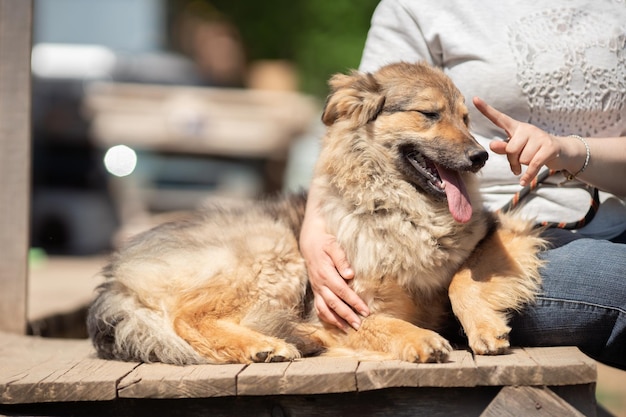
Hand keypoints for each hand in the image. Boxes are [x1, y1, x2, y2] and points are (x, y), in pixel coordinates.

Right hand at [300, 185, 369, 330]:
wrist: (309, 240)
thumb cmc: (324, 241)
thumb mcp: (333, 245)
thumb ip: (341, 259)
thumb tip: (350, 274)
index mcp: (325, 272)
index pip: (342, 291)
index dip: (354, 302)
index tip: (365, 310)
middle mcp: (319, 283)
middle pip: (334, 303)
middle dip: (347, 315)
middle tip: (359, 325)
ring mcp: (316, 288)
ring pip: (324, 308)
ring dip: (336, 320)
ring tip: (348, 329)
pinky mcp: (316, 290)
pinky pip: (319, 307)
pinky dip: (327, 317)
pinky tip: (336, 323)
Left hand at [473, 97, 584, 185]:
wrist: (561, 151)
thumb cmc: (533, 150)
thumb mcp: (516, 148)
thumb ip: (503, 148)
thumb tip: (491, 145)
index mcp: (516, 127)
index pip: (499, 118)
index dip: (486, 110)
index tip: (474, 99)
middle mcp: (527, 129)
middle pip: (511, 150)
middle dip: (512, 161)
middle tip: (517, 165)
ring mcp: (540, 136)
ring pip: (522, 159)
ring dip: (524, 166)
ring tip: (530, 163)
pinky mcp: (550, 147)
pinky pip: (533, 165)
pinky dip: (527, 176)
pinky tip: (523, 182)